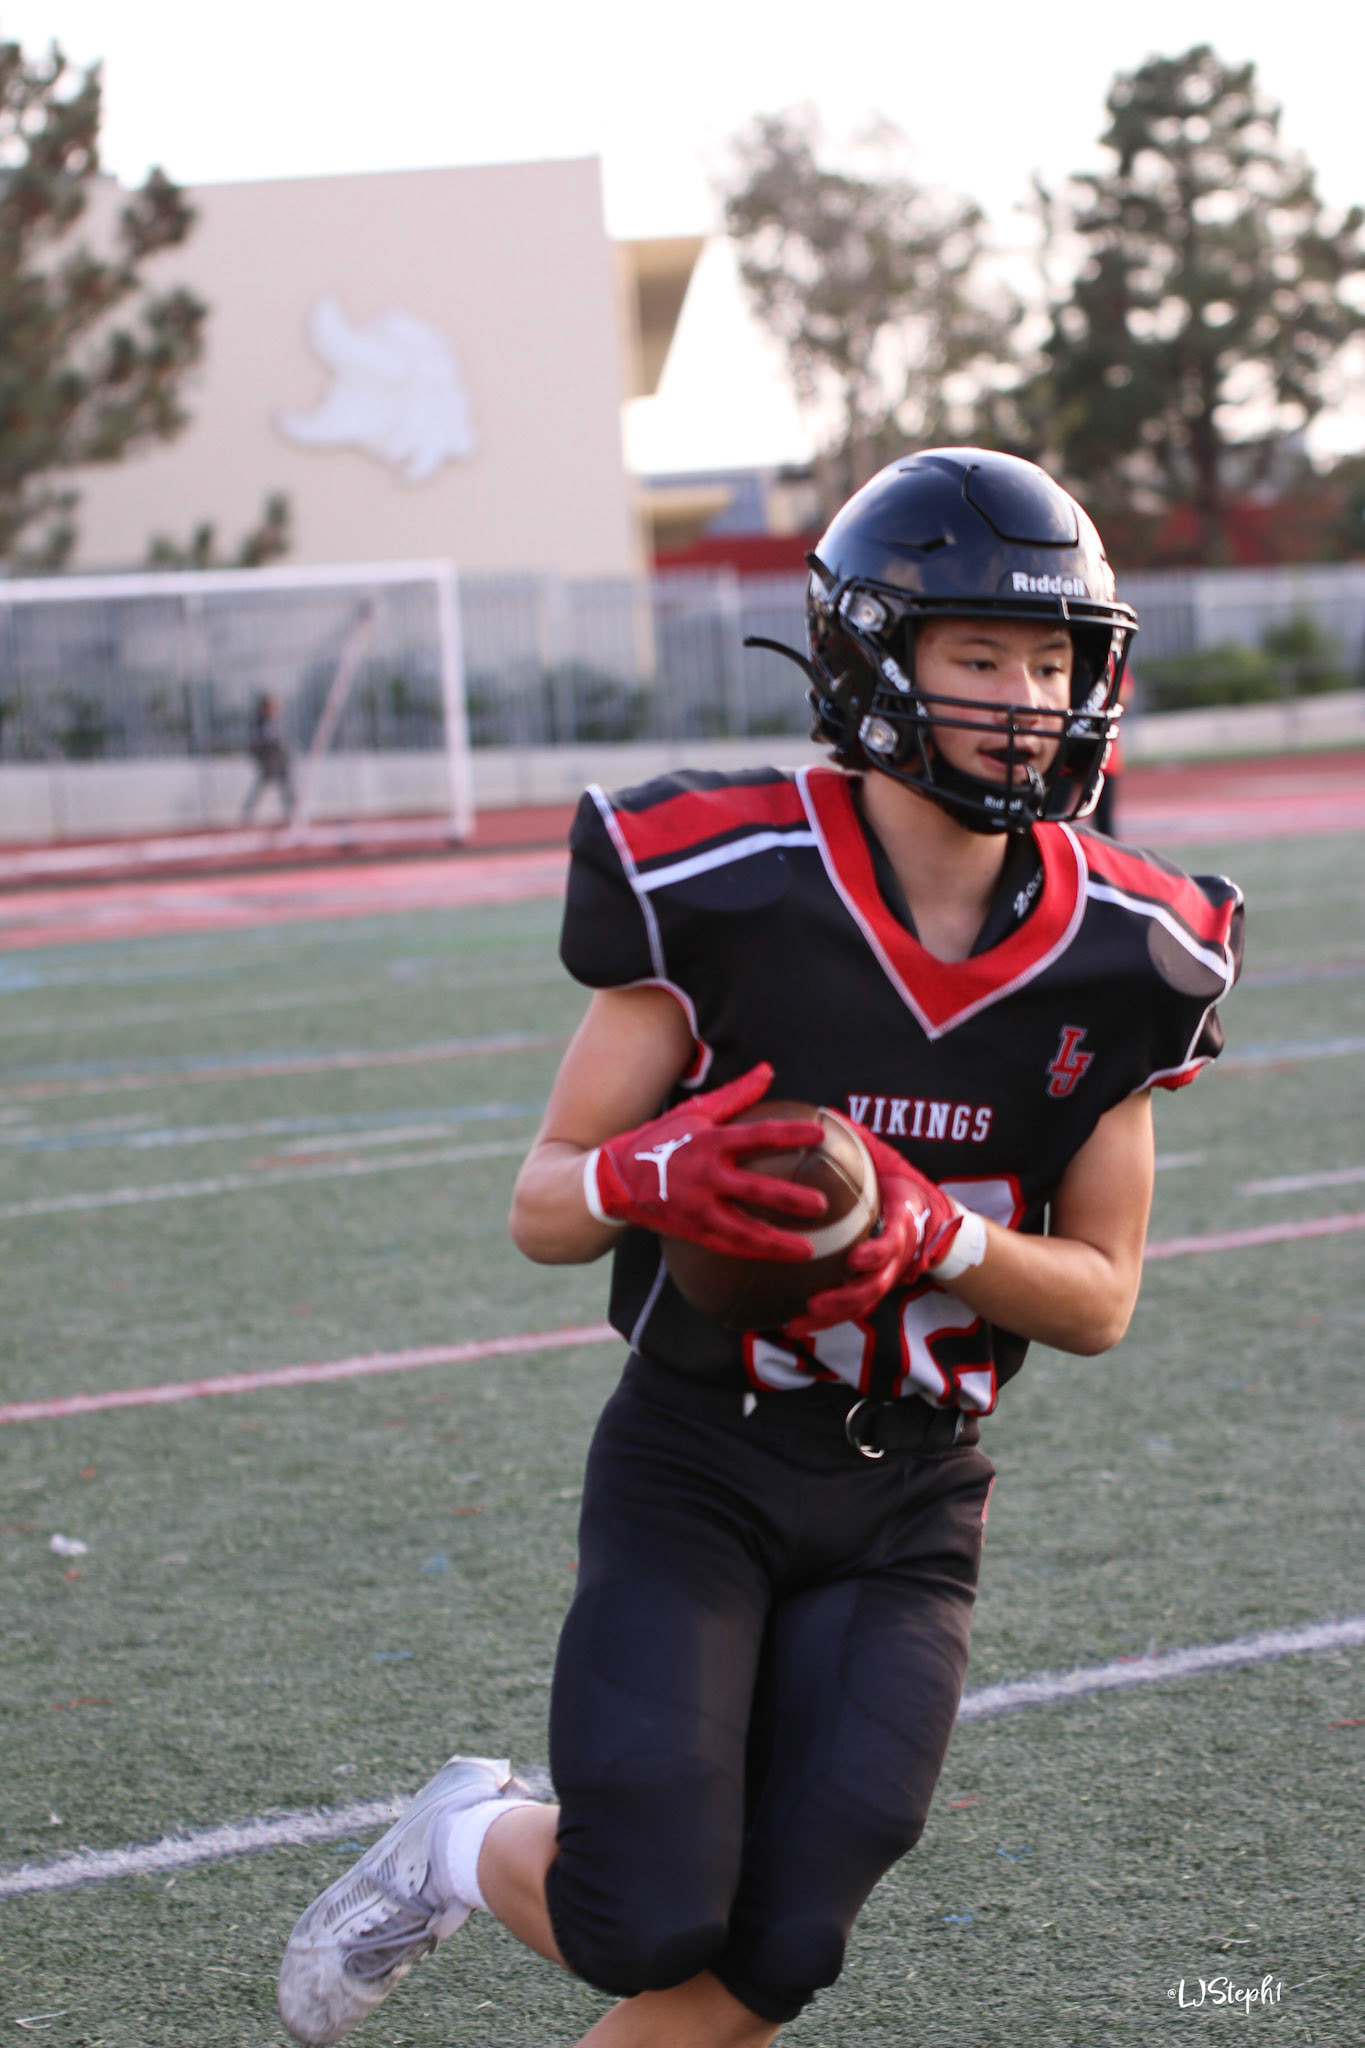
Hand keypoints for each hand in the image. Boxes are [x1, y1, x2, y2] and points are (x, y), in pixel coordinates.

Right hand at [586, 1062, 827, 1262]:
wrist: (613, 1180)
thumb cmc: (660, 1140)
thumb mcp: (695, 1111)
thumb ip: (736, 1094)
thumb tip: (769, 1070)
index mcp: (708, 1142)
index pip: (757, 1135)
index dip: (790, 1134)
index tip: (821, 1134)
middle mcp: (704, 1176)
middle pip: (755, 1190)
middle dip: (791, 1199)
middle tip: (822, 1205)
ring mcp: (697, 1208)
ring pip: (744, 1230)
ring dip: (777, 1243)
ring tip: (809, 1250)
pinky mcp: (691, 1231)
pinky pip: (728, 1246)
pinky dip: (754, 1253)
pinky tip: (778, 1257)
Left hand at [789, 1129, 963, 1330]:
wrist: (925, 1213)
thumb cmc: (896, 1184)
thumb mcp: (887, 1162)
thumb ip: (860, 1142)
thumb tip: (823, 1112)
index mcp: (902, 1225)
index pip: (893, 1243)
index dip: (877, 1254)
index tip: (857, 1256)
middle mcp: (894, 1257)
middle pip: (875, 1286)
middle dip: (847, 1297)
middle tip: (817, 1301)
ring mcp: (883, 1276)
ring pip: (859, 1304)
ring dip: (831, 1317)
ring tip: (798, 1323)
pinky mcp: (868, 1287)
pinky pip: (846, 1308)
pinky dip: (821, 1320)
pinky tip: (789, 1323)